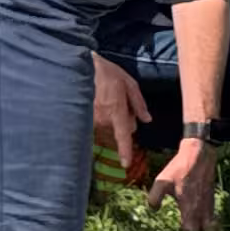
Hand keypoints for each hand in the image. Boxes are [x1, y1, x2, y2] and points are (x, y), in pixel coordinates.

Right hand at [89, 56, 151, 178]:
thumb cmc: (108, 73)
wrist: (82, 66)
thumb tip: (147, 120)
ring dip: (112, 116)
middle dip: (124, 118)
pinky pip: (99, 122)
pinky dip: (102, 115)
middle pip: (121, 128)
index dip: (124, 150)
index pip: (122, 134)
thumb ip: (139, 103)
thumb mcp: (129, 83)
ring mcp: (90, 118)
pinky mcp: (82, 117)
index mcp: (116, 110)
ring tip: (107, 97)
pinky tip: (100, 101)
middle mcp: (102, 118)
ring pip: (110, 125)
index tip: (125, 165)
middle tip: (120, 100)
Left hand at [147, 137, 218, 230]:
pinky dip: (209, 223)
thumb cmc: (179, 168)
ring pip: (210, 225)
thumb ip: (155, 197)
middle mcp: (200, 208)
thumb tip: (153, 210)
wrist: (200, 154)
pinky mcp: (210, 198)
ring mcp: (207, 203)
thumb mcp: (162, 181)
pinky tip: (203, 225)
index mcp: (188, 207)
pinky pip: (212, 216)